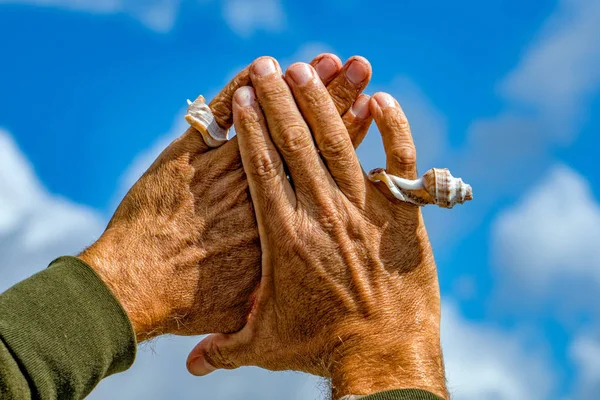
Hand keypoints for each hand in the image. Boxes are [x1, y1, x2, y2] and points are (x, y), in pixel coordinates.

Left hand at [78, 54, 373, 341]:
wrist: (137, 291)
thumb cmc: (196, 305)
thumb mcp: (254, 309)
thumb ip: (283, 287)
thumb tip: (308, 282)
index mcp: (286, 222)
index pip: (323, 164)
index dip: (347, 130)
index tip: (367, 102)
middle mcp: (260, 190)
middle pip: (304, 134)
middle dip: (334, 96)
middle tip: (356, 64)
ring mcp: (222, 169)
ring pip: (267, 120)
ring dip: (294, 88)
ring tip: (321, 60)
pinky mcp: (185, 156)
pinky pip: (214, 114)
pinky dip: (233, 88)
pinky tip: (254, 68)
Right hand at [186, 58, 446, 398]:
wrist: (383, 356)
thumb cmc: (321, 348)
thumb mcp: (265, 345)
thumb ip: (225, 345)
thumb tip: (192, 363)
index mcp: (284, 235)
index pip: (263, 166)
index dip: (253, 127)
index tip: (247, 94)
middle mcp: (322, 213)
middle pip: (297, 144)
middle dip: (282, 101)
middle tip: (274, 67)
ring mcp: (364, 210)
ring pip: (339, 143)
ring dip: (323, 102)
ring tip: (310, 69)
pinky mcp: (400, 213)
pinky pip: (398, 160)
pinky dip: (392, 128)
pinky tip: (380, 100)